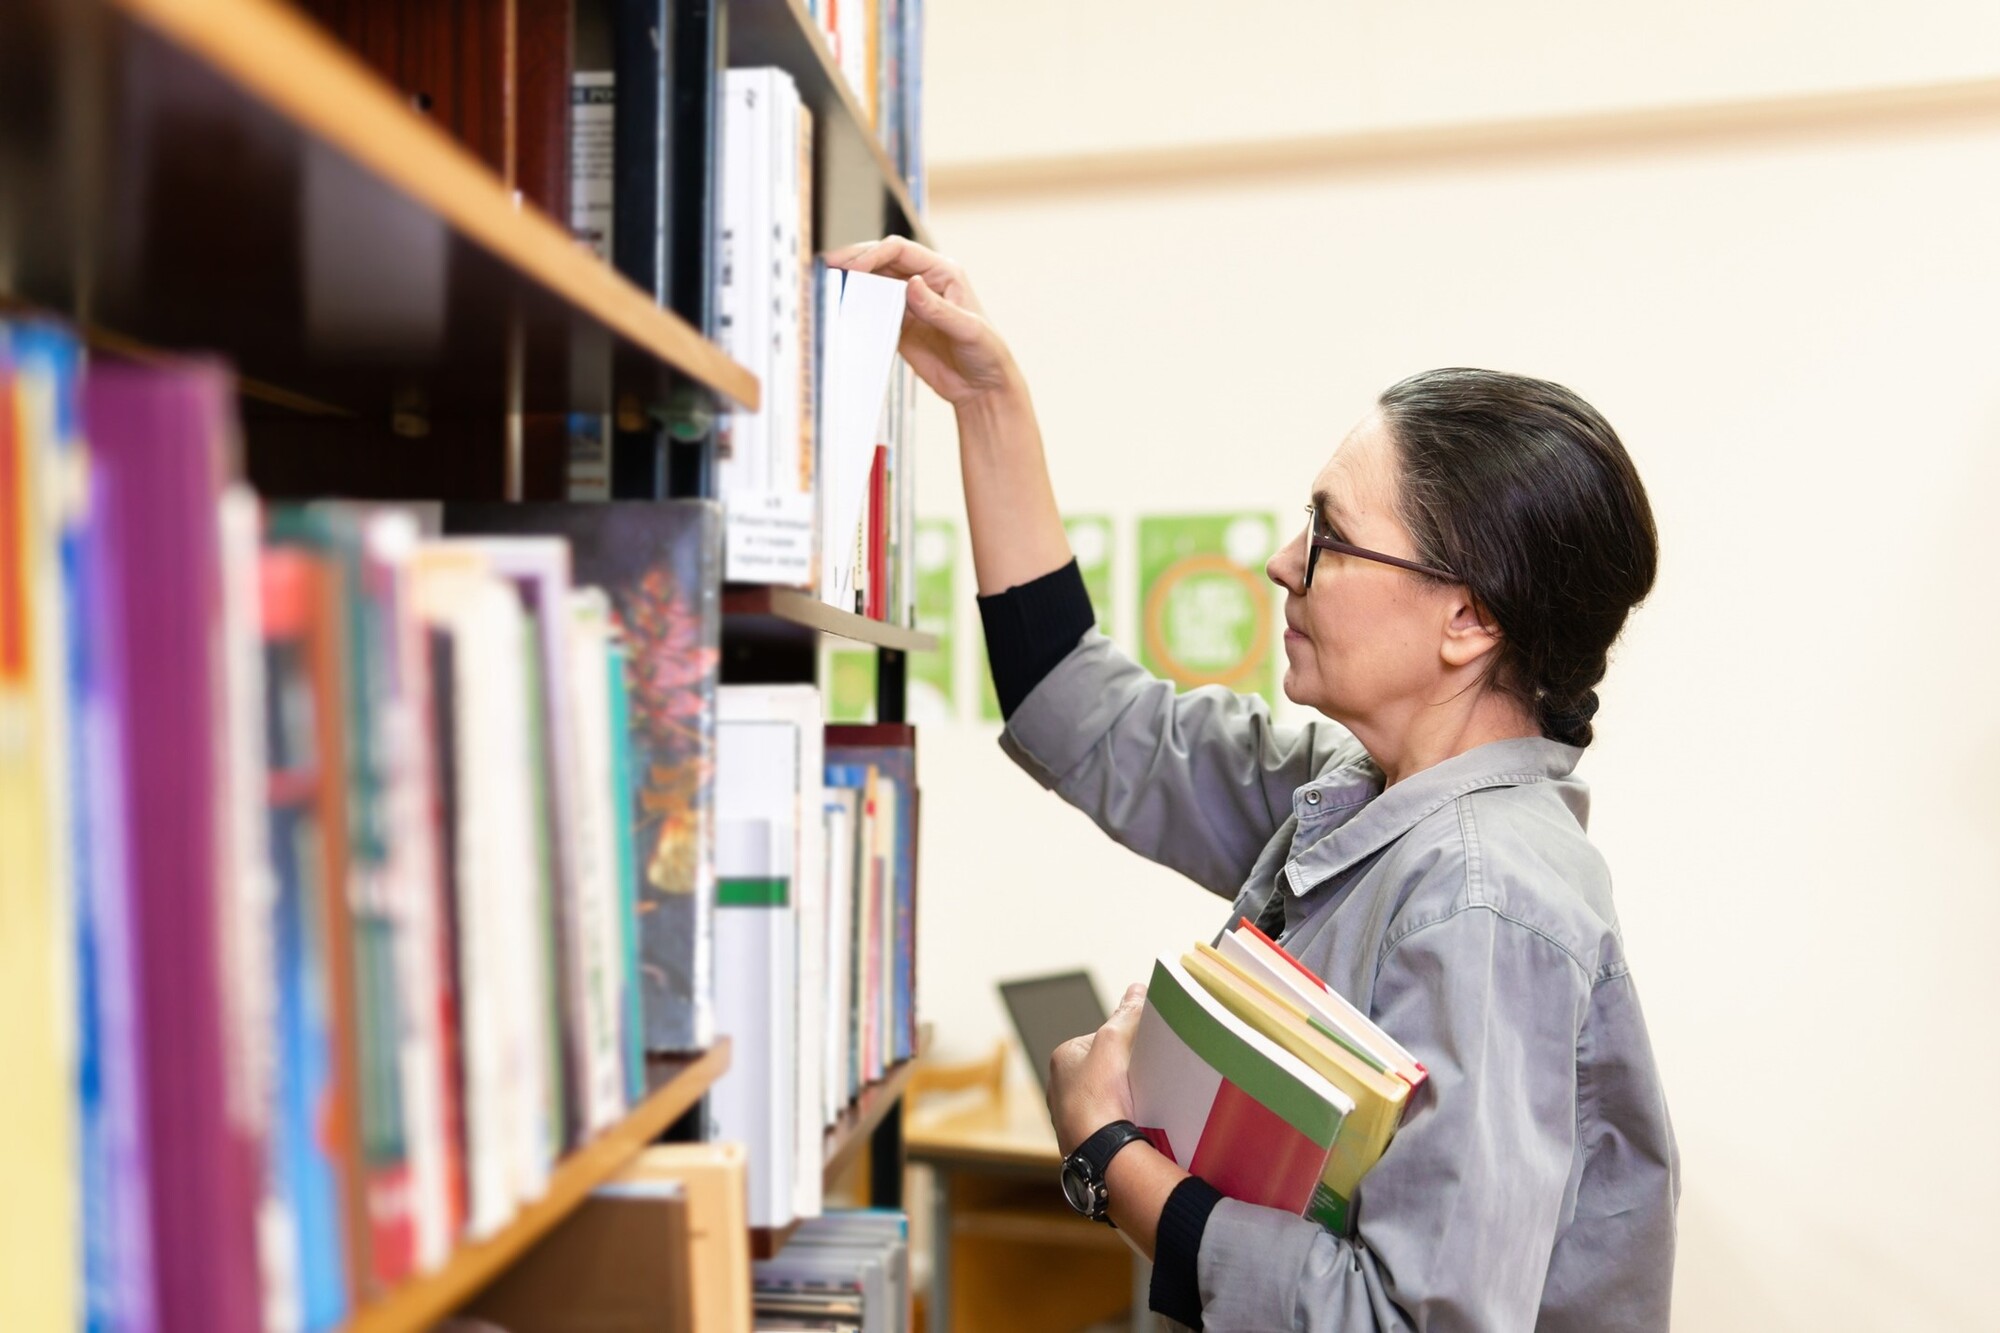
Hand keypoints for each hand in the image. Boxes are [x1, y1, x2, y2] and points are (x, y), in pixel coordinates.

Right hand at [824, 236, 1021, 408]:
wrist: (981, 388)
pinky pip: (873, 311)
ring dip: (853, 283)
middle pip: (881, 261)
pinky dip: (858, 308)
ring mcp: (909, 304)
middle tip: (830, 267)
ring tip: (829, 285)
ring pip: (873, 284)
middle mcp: (923, 282)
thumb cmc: (986, 353)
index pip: (900, 251)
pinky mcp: (899, 325)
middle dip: (855, 261)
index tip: (855, 269)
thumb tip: (912, 283)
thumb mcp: (968, 329)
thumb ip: (938, 308)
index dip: (874, 254)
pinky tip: (844, 310)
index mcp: (943, 272)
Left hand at [1047, 982, 1145, 1156]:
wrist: (1100, 1155)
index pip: (1101, 1038)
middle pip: (1105, 1067)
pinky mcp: (1084, 1136)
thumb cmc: (1098, 1098)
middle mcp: (1060, 1086)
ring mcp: (1071, 1114)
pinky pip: (1108, 1119)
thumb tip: (1137, 990)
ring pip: (1107, 1094)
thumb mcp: (1114, 1044)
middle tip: (1143, 1077)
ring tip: (1140, 1100)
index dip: (1126, 1042)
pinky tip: (1134, 1121)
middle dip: (1124, 1070)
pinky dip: (1121, 1118)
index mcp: (1062, 1059)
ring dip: (1124, 1095)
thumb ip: (1125, 1016)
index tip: (1142, 1051)